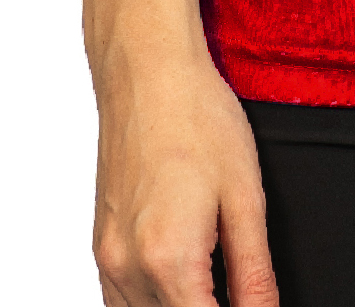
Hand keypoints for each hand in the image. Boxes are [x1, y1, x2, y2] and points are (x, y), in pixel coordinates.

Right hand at [90, 42, 278, 306]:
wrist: (147, 70)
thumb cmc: (197, 117)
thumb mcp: (245, 196)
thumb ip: (254, 272)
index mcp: (170, 260)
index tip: (254, 305)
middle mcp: (128, 268)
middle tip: (239, 292)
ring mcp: (107, 258)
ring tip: (213, 288)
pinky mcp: (100, 245)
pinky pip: (119, 302)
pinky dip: (151, 305)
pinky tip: (181, 286)